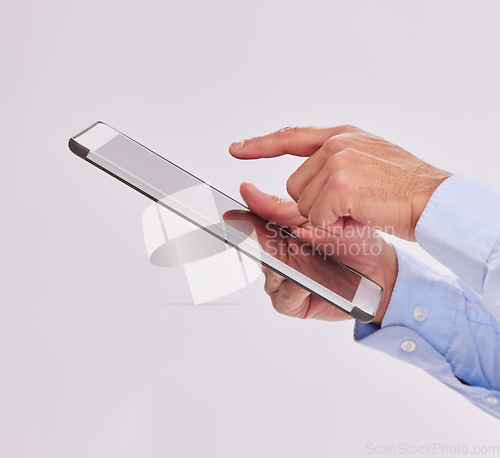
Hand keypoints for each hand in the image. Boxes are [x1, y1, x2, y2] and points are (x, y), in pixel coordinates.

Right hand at [229, 183, 397, 324]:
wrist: (379, 270)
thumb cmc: (352, 241)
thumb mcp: (319, 217)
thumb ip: (280, 209)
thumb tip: (247, 191)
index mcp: (279, 232)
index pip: (251, 224)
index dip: (241, 220)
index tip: (231, 215)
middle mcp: (277, 255)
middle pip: (255, 249)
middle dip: (260, 242)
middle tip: (266, 234)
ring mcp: (282, 279)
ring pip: (267, 273)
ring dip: (281, 265)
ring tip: (299, 256)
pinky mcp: (292, 302)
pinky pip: (282, 296)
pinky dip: (293, 289)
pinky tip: (306, 282)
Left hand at [230, 125, 451, 240]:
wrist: (435, 200)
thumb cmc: (405, 188)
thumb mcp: (368, 162)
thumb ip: (333, 165)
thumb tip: (300, 187)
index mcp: (342, 136)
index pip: (291, 137)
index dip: (260, 144)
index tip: (236, 149)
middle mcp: (336, 144)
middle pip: (295, 186)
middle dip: (316, 205)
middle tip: (351, 207)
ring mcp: (337, 161)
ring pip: (303, 204)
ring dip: (327, 217)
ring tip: (359, 210)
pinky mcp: (340, 184)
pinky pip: (317, 217)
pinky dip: (335, 226)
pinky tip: (360, 218)